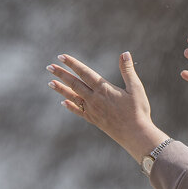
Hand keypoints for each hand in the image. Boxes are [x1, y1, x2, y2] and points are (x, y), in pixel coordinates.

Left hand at [47, 51, 168, 160]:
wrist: (135, 135)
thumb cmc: (138, 111)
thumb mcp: (136, 88)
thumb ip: (128, 70)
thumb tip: (125, 53)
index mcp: (104, 89)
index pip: (85, 72)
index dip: (73, 64)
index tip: (61, 57)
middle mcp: (94, 99)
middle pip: (74, 83)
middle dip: (61, 74)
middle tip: (49, 67)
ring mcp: (92, 110)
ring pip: (73, 97)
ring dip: (61, 89)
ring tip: (50, 83)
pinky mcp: (94, 120)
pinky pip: (78, 111)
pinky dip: (70, 106)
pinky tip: (63, 102)